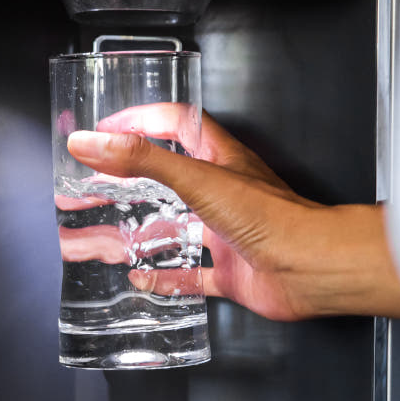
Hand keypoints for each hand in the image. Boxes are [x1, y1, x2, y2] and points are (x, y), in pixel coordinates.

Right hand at [67, 106, 399, 321]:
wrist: (310, 267)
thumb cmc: (268, 215)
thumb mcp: (196, 178)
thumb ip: (142, 160)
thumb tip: (91, 141)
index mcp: (217, 157)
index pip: (175, 123)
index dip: (140, 120)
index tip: (105, 129)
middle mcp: (220, 190)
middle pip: (165, 178)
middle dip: (126, 181)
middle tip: (90, 185)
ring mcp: (224, 231)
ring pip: (174, 228)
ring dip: (139, 231)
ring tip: (101, 235)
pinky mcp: (230, 269)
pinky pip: (190, 274)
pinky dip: (164, 277)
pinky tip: (141, 280)